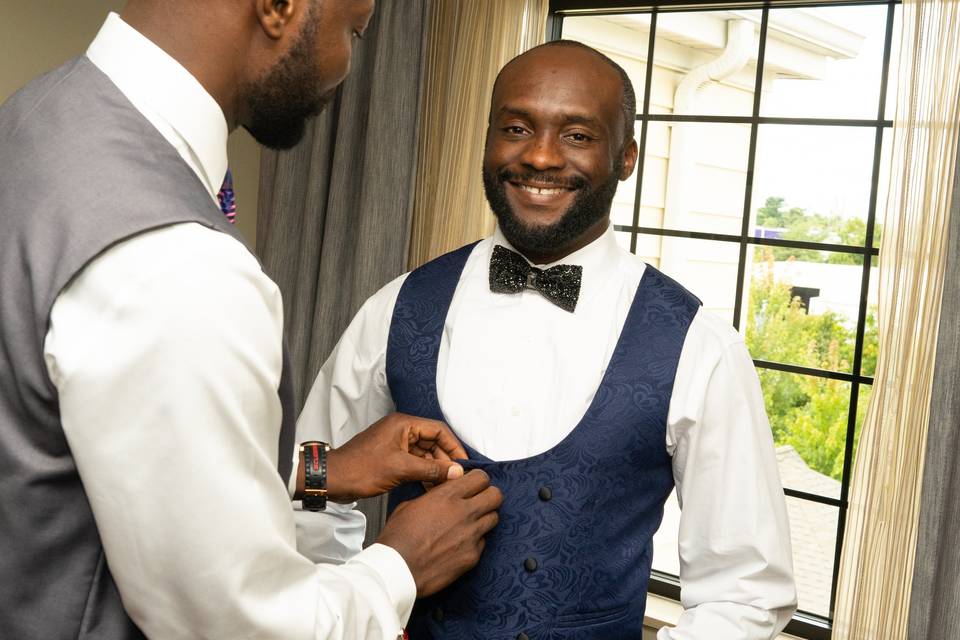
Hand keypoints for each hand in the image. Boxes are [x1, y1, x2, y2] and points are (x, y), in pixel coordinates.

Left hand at [319, 413, 467, 501]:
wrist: (332, 479)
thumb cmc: (361, 469)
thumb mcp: (400, 469)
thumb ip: (431, 470)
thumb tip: (457, 472)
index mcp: (404, 424)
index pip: (439, 430)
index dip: (454, 447)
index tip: (465, 464)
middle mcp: (401, 430)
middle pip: (433, 442)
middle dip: (446, 460)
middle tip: (457, 479)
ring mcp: (396, 444)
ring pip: (424, 454)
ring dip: (435, 469)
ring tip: (447, 487)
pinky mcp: (391, 457)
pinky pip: (414, 463)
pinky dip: (423, 474)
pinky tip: (431, 488)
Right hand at [377, 470, 501, 596]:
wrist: (397, 569)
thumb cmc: (398, 538)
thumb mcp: (410, 504)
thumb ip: (433, 496)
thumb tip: (442, 494)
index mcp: (447, 496)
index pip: (481, 478)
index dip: (479, 480)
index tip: (474, 485)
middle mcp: (463, 513)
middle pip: (496, 496)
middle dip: (489, 495)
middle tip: (480, 500)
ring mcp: (471, 535)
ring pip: (494, 518)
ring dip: (485, 517)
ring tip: (471, 522)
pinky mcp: (472, 556)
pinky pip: (483, 541)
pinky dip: (475, 540)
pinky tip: (461, 543)